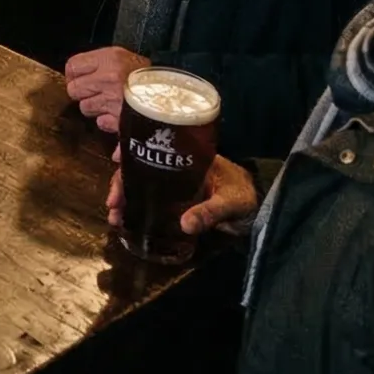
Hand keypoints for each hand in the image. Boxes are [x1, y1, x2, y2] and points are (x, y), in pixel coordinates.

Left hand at [64, 45, 149, 133]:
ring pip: (86, 108)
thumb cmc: (148, 73)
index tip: (79, 78)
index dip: (74, 74)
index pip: (73, 66)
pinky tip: (117, 118)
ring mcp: (114, 100)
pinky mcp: (121, 120)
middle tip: (95, 93)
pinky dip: (107, 123)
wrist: (177, 92)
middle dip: (82, 93)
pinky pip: (102, 123)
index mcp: (109, 59)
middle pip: (74, 89)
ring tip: (110, 104)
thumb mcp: (123, 57)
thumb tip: (73, 73)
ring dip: (95, 108)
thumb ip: (98, 63)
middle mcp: (108, 79)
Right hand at [108, 150, 258, 236]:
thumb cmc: (247, 195)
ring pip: (142, 185)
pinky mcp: (178, 199)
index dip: (129, 157)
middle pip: (140, 168)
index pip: (151, 149)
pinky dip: (137, 207)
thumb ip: (210, 212)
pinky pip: (152, 199)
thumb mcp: (230, 203)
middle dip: (121, 185)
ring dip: (126, 198)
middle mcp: (176, 166)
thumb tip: (183, 225)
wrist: (261, 205)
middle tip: (112, 205)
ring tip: (115, 218)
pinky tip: (127, 219)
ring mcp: (175, 183)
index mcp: (187, 156)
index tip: (115, 168)